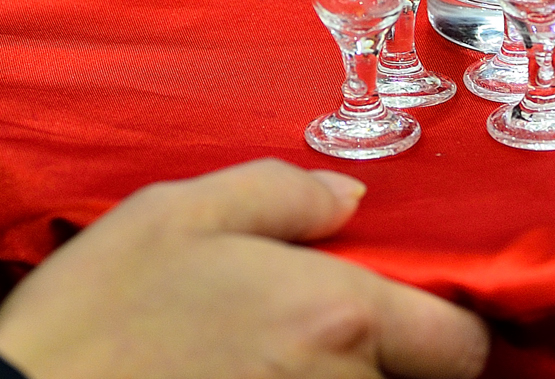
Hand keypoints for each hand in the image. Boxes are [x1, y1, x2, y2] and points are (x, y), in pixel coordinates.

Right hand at [0, 160, 488, 378]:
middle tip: (310, 331)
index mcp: (333, 314)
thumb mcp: (178, 213)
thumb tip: (351, 198)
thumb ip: (280, 194)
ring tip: (262, 359)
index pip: (460, 347)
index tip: (413, 315)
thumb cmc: (94, 313)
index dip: (448, 330)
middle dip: (380, 358)